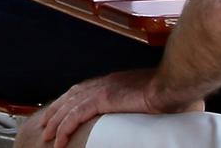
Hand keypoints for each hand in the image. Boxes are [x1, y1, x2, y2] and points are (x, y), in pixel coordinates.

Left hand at [18, 70, 188, 147]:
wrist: (174, 84)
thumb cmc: (172, 93)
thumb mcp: (153, 102)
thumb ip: (147, 108)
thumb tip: (157, 116)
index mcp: (113, 83)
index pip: (83, 91)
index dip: (70, 102)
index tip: (61, 112)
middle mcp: (104, 83)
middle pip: (71, 97)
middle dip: (56, 111)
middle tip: (46, 125)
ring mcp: (102, 90)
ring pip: (69, 107)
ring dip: (56, 122)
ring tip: (49, 136)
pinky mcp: (103, 99)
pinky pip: (77, 115)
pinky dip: (65, 126)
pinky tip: (59, 138)